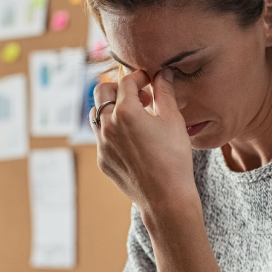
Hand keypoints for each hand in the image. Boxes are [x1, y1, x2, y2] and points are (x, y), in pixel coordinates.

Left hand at [91, 69, 197, 213]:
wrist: (166, 198)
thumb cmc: (174, 158)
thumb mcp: (173, 120)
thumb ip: (165, 92)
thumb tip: (162, 73)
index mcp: (126, 111)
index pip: (126, 81)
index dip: (139, 77)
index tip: (150, 82)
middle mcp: (108, 125)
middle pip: (101, 91)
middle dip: (119, 88)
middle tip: (139, 96)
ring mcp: (102, 144)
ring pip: (96, 114)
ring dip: (111, 108)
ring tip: (134, 116)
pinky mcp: (102, 160)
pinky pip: (101, 137)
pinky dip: (112, 130)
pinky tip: (133, 139)